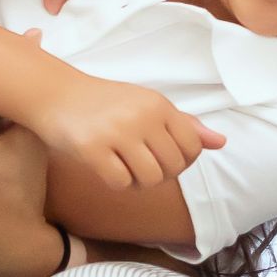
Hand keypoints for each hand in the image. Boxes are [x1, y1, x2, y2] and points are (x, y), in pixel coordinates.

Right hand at [23, 73, 225, 189]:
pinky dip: (116, 182)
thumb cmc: (105, 102)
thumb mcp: (146, 104)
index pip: (193, 148)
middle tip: (136, 161)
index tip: (159, 154)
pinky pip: (120, 182)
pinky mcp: (92, 148)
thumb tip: (221, 142)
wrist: (55, 93)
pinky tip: (105, 167)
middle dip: (158, 173)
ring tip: (122, 165)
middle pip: (173, 168)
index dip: (180, 160)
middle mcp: (141, 116)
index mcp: (158, 104)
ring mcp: (116, 132)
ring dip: (137, 181)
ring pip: (150, 179)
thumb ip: (183, 124)